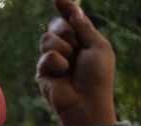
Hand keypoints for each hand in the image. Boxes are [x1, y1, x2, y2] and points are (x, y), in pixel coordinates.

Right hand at [36, 0, 115, 125]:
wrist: (87, 101)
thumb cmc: (98, 76)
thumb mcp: (97, 46)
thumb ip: (85, 27)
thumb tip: (74, 10)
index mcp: (82, 40)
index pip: (70, 19)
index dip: (65, 7)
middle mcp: (66, 47)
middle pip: (56, 24)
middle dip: (67, 32)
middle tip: (77, 48)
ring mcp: (53, 59)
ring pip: (47, 38)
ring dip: (63, 49)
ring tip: (70, 65)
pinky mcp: (42, 71)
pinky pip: (46, 56)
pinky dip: (58, 64)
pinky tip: (62, 75)